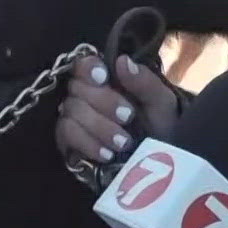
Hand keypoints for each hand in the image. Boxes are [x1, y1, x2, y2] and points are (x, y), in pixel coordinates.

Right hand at [55, 54, 182, 163]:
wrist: (157, 167)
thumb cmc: (160, 128)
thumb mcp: (161, 103)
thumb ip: (145, 82)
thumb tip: (122, 61)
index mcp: (107, 80)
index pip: (84, 64)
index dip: (89, 68)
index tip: (104, 78)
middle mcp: (85, 96)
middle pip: (77, 88)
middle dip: (104, 103)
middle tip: (129, 117)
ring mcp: (74, 119)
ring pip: (72, 112)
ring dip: (99, 127)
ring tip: (124, 143)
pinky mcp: (68, 142)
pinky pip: (65, 135)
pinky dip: (87, 143)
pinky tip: (106, 154)